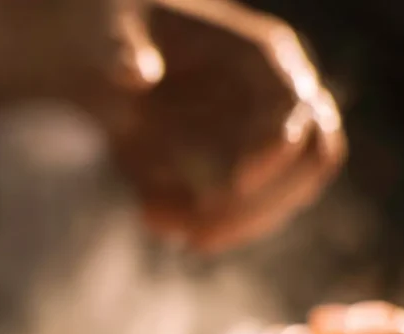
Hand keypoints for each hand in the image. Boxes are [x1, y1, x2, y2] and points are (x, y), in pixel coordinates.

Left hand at [91, 0, 345, 252]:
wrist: (94, 57)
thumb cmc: (110, 29)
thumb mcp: (108, 33)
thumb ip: (119, 51)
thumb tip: (136, 74)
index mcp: (259, 55)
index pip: (298, 105)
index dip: (278, 148)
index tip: (236, 184)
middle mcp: (272, 99)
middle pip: (309, 161)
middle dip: (260, 205)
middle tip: (198, 233)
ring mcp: (256, 139)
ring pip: (278, 197)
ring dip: (228, 224)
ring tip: (154, 218)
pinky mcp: (228, 172)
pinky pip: (232, 210)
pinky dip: (197, 223)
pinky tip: (147, 214)